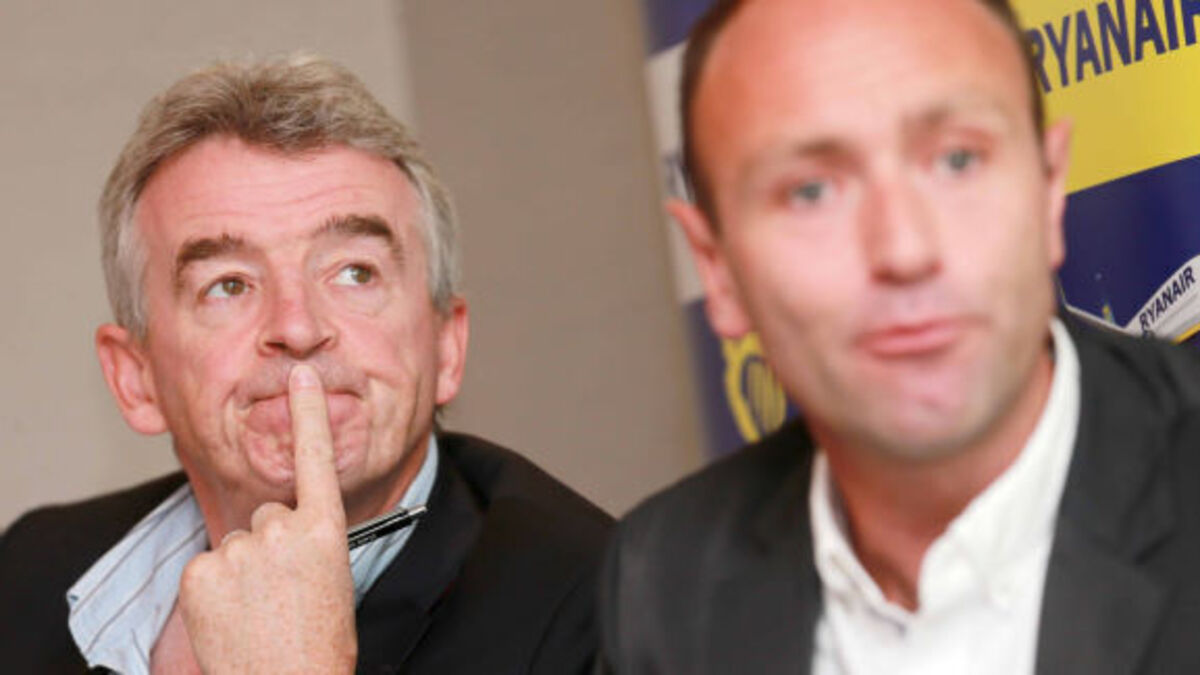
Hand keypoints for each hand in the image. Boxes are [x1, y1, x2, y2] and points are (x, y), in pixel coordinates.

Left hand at [178, 364, 356, 672]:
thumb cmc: (318, 644)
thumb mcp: (332, 580)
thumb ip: (309, 541)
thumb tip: (286, 527)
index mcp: (324, 531)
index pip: (316, 458)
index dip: (307, 412)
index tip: (300, 375)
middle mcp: (281, 531)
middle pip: (268, 514)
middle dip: (271, 544)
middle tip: (284, 591)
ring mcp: (238, 550)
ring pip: (238, 543)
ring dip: (244, 570)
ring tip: (260, 611)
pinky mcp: (200, 573)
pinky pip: (207, 566)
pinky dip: (217, 588)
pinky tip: (234, 616)